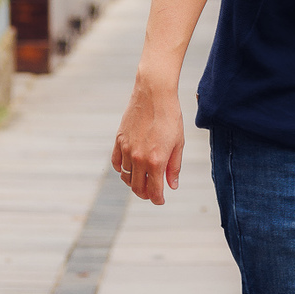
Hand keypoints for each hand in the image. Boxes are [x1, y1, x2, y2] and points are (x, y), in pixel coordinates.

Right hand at [112, 70, 184, 204]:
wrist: (154, 93)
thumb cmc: (170, 116)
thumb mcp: (178, 142)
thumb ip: (174, 167)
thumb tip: (172, 186)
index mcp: (156, 161)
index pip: (153, 191)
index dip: (157, 199)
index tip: (160, 200)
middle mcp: (138, 158)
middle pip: (137, 187)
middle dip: (145, 194)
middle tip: (152, 193)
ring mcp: (126, 149)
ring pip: (126, 176)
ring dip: (133, 182)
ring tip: (142, 180)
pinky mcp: (119, 140)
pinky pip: (116, 163)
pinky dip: (121, 169)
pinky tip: (129, 168)